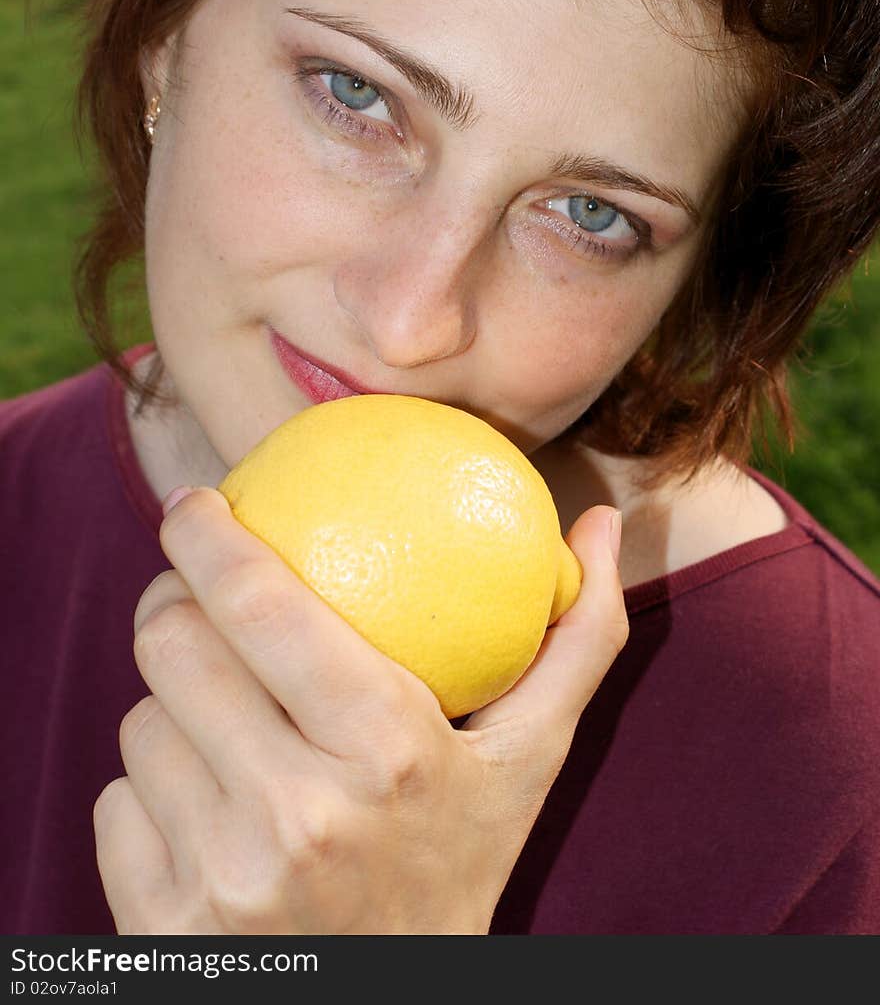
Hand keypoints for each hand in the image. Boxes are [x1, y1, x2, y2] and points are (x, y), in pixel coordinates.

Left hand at [94, 489, 627, 934]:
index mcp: (389, 750)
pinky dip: (149, 793)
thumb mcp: (527, 762)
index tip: (191, 499)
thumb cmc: (459, 864)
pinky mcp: (163, 931)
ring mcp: (225, 881)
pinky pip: (115, 804)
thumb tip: (606, 519)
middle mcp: (301, 815)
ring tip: (214, 715)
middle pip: (174, 647)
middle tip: (189, 596)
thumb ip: (575, 641)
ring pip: (140, 726)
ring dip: (166, 706)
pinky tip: (197, 805)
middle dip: (170, 603)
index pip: (259, 604)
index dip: (204, 533)